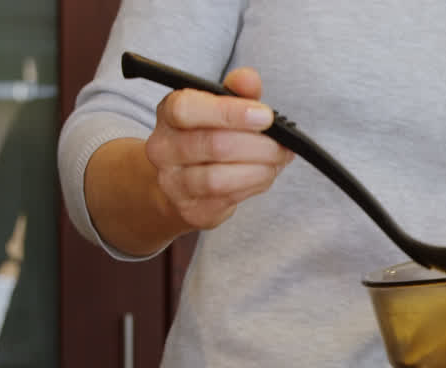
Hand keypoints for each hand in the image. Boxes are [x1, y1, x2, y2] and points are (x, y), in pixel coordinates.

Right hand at [146, 67, 293, 229]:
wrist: (180, 183)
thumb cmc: (207, 135)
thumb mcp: (220, 106)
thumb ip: (237, 91)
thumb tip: (249, 79)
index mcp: (169, 113)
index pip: (188, 109)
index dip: (230, 112)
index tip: (265, 116)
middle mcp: (163, 148)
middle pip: (214, 145)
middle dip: (258, 145)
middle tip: (282, 145)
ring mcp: (173, 183)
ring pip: (219, 178)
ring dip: (259, 169)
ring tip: (275, 161)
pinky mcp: (191, 210)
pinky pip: (227, 199)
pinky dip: (254, 186)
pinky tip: (263, 175)